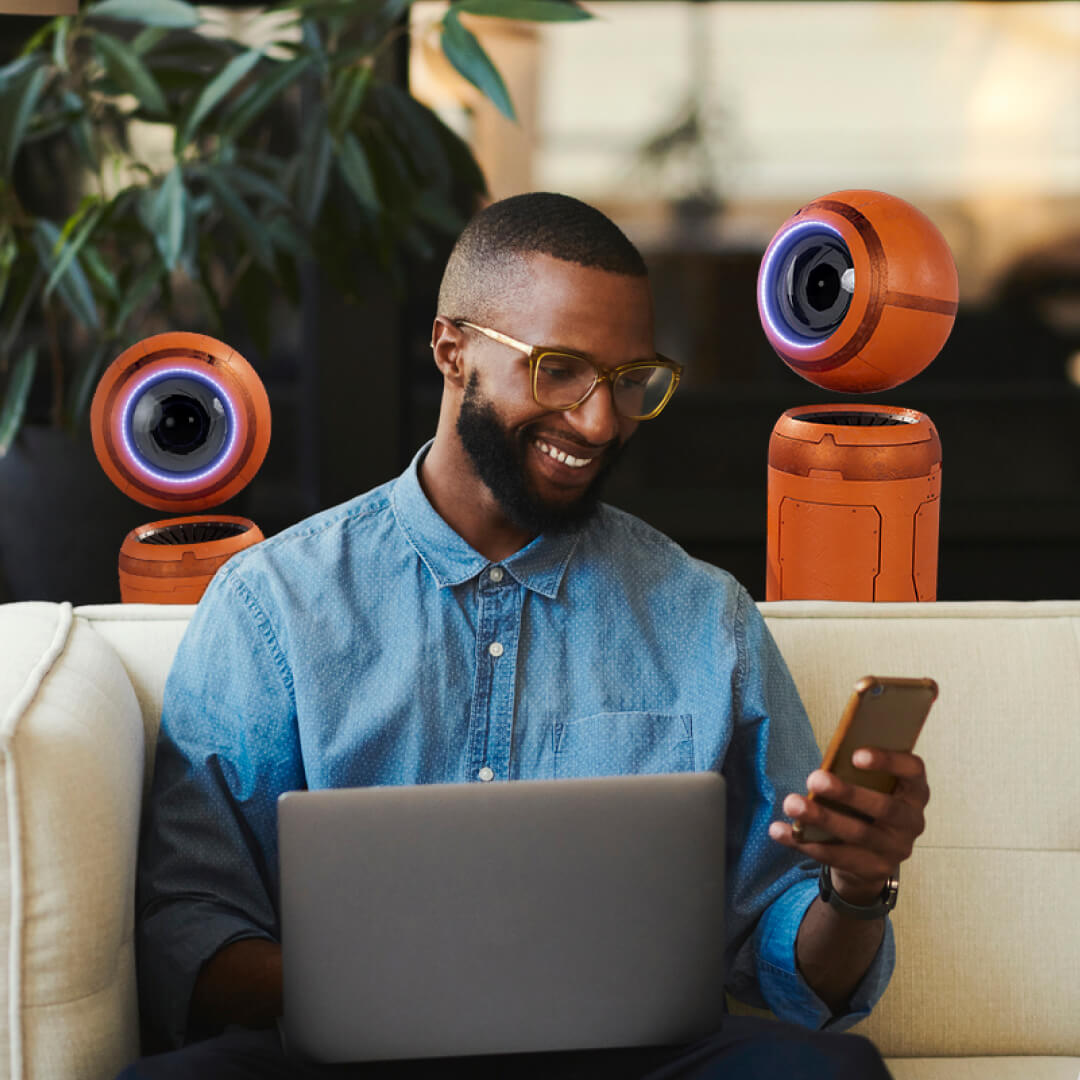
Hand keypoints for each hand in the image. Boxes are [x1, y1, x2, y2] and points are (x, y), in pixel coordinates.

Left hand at [768, 748, 929, 903]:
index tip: (855, 755)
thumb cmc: (866, 806)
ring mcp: (895, 849)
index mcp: (914, 791)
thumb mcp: (871, 787)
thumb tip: (823, 766)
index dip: (888, 761)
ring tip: (791, 803)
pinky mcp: (873, 870)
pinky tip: (779, 831)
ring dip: (821, 818)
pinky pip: (835, 857)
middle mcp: (911, 821)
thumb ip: (856, 774)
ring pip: (857, 834)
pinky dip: (803, 842)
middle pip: (884, 807)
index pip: (913, 770)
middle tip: (814, 779)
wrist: (872, 856)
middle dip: (847, 793)